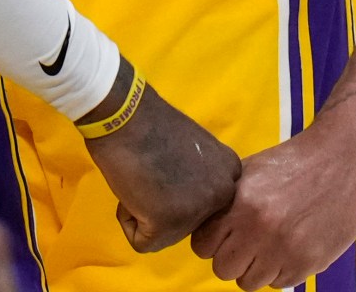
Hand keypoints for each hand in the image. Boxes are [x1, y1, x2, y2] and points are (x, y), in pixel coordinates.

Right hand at [80, 64, 239, 251]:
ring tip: (141, 177)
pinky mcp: (168, 224)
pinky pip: (142, 242)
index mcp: (231, 172)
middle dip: (164, 206)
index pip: (205, 204)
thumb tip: (187, 199)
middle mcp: (223, 194)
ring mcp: (198, 211)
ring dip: (147, 212)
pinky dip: (129, 220)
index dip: (178, 190)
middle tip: (152, 174)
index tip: (168, 167)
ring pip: (165, 234)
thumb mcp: (196, 150)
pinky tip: (131, 189)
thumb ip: (201, 176)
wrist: (124, 113)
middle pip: (188, 223)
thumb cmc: (151, 123)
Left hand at [188, 116, 355, 288]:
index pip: (202, 246)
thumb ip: (226, 203)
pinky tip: (289, 246)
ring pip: (250, 282)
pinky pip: (280, 284)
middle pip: (224, 269)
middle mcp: (262, 231)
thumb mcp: (249, 172)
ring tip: (269, 244)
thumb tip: (204, 228)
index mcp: (242, 205)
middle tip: (246, 241)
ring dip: (256, 267)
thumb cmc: (293, 162)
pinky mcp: (311, 262)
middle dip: (231, 256)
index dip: (211, 240)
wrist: (343, 158)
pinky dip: (281, 270)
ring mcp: (287, 250)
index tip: (223, 233)